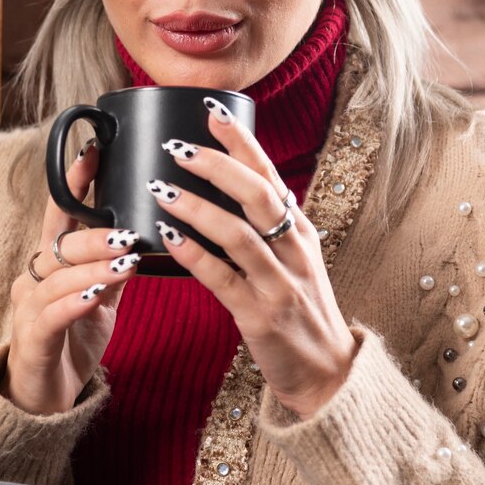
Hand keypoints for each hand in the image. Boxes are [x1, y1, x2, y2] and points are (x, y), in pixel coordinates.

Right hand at [0, 142, 140, 414]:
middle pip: (62, 245)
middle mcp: (33, 279)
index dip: (75, 183)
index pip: (60, 214)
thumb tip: (147, 236)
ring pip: (59, 277)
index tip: (95, 152)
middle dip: (96, 235)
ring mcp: (28, 309)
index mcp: (51, 264)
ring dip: (94, 268)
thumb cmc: (71, 345)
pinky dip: (75, 302)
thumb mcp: (100, 301)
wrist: (42, 402)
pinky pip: (53, 314)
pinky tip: (95, 295)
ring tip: (125, 262)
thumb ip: (115, 268)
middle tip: (128, 232)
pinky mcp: (32, 341)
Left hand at [151, 100, 357, 419]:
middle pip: (256, 196)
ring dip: (196, 207)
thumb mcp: (296, 260)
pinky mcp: (260, 315)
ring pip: (237, 234)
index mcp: (300, 231)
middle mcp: (294, 251)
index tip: (213, 111)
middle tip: (177, 147)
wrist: (326, 372)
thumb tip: (236, 182)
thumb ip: (269, 224)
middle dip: (217, 166)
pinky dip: (193, 255)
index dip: (242, 142)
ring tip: (159, 188)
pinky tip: (167, 237)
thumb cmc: (301, 310)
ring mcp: (279, 283)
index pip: (270, 175)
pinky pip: (222, 279)